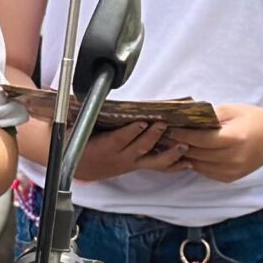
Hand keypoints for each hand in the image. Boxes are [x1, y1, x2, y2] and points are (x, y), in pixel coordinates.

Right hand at [68, 118, 185, 181]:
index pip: (119, 139)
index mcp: (105, 147)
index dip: (131, 132)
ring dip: (169, 153)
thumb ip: (85, 113)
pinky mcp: (137, 166)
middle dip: (153, 136)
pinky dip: (173, 165)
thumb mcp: (76, 128)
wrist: (78, 168)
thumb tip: (90, 94)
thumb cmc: (79, 144)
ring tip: (183, 146)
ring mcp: (131, 163)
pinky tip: (186, 162)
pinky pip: (157, 167)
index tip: (141, 122)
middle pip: (140, 147)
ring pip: (153, 161)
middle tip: (163, 124)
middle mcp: (121, 157)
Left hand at [175, 104, 262, 184]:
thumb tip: (184, 118)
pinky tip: (188, 153)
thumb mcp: (231, 111)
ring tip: (171, 145)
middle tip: (163, 136)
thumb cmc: (252, 119)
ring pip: (199, 165)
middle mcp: (233, 158)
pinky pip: (206, 172)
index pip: (201, 140)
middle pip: (197, 154)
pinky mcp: (231, 178)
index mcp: (234, 139)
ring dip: (185, 156)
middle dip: (178, 144)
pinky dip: (196, 163)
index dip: (182, 135)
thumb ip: (208, 115)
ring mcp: (232, 171)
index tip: (168, 128)